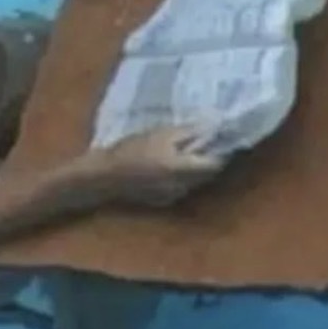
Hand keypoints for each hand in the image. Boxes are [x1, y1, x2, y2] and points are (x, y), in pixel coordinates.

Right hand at [101, 124, 225, 207]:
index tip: (220, 137)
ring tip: (187, 151)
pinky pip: (182, 188)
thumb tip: (212, 127)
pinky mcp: (164, 201)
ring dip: (197, 169)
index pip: (216, 164)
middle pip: (208, 175)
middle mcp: (183, 187)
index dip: (222, 150)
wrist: (105, 175)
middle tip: (206, 141)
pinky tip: (170, 165)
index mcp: (183, 169)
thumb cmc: (132, 149)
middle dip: (210, 159)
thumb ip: (189, 132)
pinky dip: (183, 177)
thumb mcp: (161, 134)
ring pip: (196, 182)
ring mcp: (174, 196)